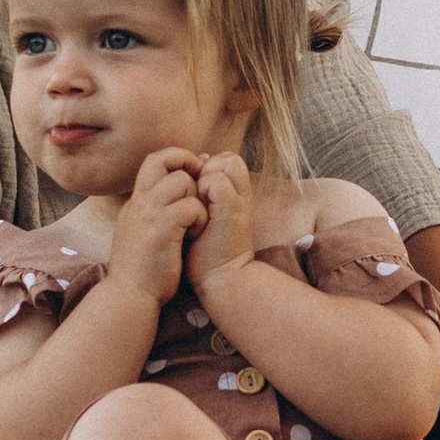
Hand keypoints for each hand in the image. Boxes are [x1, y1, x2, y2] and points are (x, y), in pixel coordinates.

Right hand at [111, 148, 206, 308]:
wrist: (128, 297)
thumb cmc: (142, 270)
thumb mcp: (142, 233)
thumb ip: (154, 212)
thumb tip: (175, 194)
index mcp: (136, 203)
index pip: (153, 162)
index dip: (176, 159)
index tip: (194, 174)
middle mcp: (139, 203)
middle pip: (161, 160)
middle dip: (186, 164)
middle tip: (200, 186)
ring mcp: (148, 215)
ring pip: (180, 181)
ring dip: (195, 195)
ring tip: (196, 218)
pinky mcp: (161, 231)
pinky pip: (189, 206)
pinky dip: (199, 216)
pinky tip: (195, 233)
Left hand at [187, 152, 256, 291]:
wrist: (221, 281)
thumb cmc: (208, 253)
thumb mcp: (206, 217)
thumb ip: (204, 192)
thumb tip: (199, 162)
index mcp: (237, 196)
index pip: (227, 159)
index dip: (209, 169)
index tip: (197, 194)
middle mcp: (242, 195)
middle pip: (228, 158)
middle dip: (206, 170)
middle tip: (197, 198)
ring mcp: (239, 201)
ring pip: (223, 163)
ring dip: (204, 179)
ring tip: (198, 206)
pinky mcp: (232, 210)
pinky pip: (216, 181)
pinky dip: (202, 192)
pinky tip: (198, 214)